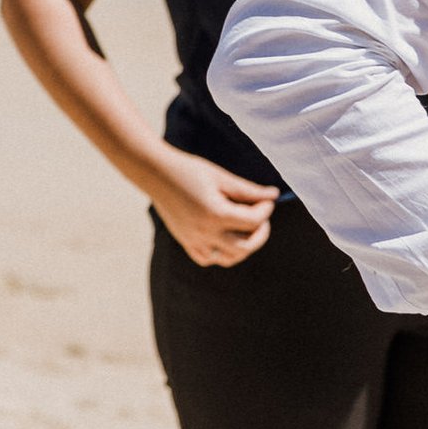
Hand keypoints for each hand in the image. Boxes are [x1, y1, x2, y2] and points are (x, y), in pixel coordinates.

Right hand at [150, 148, 278, 267]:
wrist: (154, 173)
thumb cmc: (188, 170)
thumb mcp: (220, 177)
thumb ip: (248, 190)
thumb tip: (273, 195)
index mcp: (215, 214)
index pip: (253, 220)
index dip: (266, 209)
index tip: (267, 199)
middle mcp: (205, 232)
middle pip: (246, 246)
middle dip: (261, 233)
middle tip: (261, 219)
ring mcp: (193, 239)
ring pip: (229, 258)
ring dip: (244, 247)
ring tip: (245, 231)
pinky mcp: (185, 241)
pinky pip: (208, 258)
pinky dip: (220, 254)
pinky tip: (224, 238)